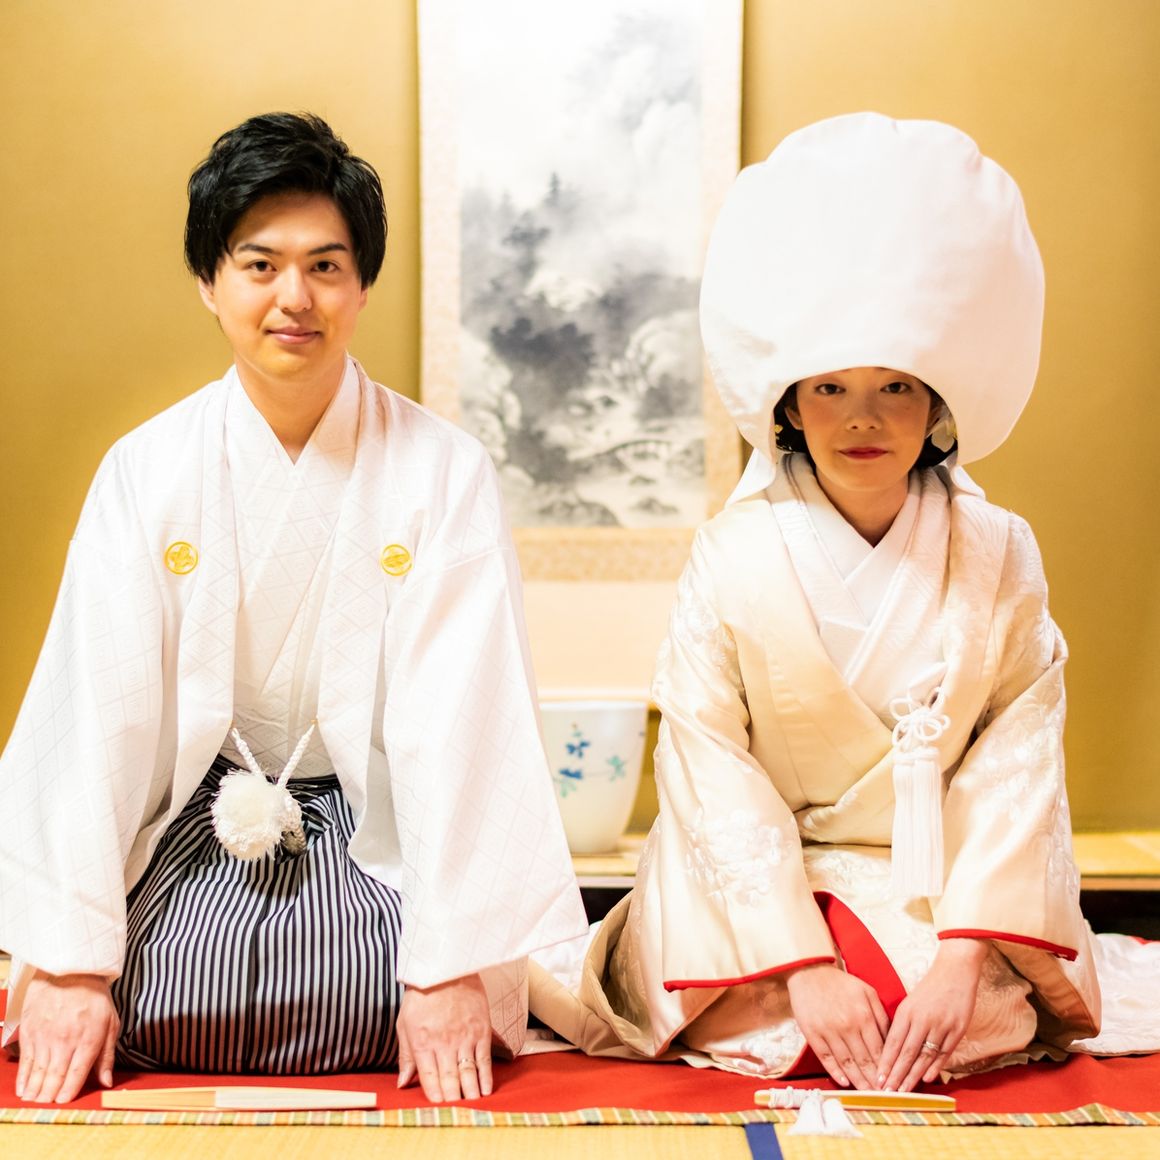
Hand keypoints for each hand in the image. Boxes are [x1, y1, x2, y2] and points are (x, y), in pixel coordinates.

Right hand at [16, 971, 118, 1103]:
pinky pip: (26, 1062)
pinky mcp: (30, 1033)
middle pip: (55, 1077)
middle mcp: (65, 1041)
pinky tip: (23, 1089)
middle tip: (46, 1105)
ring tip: (34, 1101)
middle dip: (49, 1095)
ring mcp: (45, 1038)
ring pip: (38, 1073)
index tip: (64, 1101)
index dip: (69, 1092)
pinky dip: (24, 1078)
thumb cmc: (93, 997)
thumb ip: (107, 1055)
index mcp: (88, 1039)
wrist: (69, 972)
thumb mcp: (111, 1022)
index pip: (76, 1074)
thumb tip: (107, 1081)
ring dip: (35, 1091)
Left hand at [396, 972, 492, 1101]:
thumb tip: (402, 1082)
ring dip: (470, 1093)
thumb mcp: (404, 1023)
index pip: (429, 1078)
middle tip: (456, 1111)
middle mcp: (444, 1043)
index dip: (434, 1096)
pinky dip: (485, 1077)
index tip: (438, 1107)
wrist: (446, 967)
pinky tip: (485, 1089)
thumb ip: (406, 1055)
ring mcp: (464, 1037)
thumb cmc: (422, 995)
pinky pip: (484, 1059)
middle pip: (449, 1080)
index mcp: (422, 1042)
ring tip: (472, 1106)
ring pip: (468, 1073)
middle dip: (453, 1099)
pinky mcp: (481, 1030)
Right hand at [785, 963, 888, 1088]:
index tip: (891, 1082)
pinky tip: (844, 1081)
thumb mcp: (868, 992)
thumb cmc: (841, 983)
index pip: (879, 1051)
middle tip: (882, 1095)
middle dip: (874, 1081)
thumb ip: (881, 1016)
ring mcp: (829, 1031)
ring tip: (866, 1093)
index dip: (886, 1069)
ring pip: (846, 1063)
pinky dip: (835, 1071)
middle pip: (864, 1061)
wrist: (810, 972)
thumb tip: (891, 1040)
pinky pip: (826, 1057)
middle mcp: (847, 1026)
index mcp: (864, 1016)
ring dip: (858, 1081)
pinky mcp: (812, 1033)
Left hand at [878, 938, 987, 1090]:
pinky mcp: (958, 1029)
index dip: (885, 1062)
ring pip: (924, 1055)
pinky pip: (944, 1051)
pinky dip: (936, 1066)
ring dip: (913, 1075)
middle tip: (887, 1092)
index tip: (878, 1078)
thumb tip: (892, 1051)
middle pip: (907, 1052)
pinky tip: (927, 1078)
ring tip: (904, 1091)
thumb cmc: (930, 989)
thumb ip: (902, 1025)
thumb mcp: (910, 1003)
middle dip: (896, 1074)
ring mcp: (941, 1024)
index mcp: (906, 1011)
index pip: (893, 1042)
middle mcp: (922, 1019)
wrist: (955, 971)